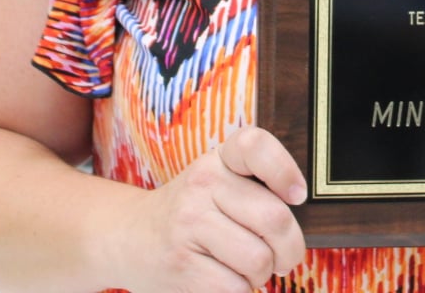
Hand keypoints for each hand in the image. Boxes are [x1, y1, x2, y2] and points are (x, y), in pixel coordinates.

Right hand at [107, 125, 307, 292]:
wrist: (128, 238)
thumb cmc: (191, 213)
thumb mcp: (216, 184)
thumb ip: (256, 190)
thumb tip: (294, 226)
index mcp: (217, 160)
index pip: (254, 145)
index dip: (285, 170)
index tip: (296, 196)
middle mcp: (201, 184)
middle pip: (274, 218)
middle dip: (291, 249)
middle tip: (284, 257)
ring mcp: (188, 224)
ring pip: (258, 259)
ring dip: (263, 274)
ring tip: (248, 269)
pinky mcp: (180, 265)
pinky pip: (236, 287)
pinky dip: (241, 290)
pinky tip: (225, 280)